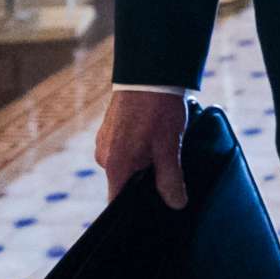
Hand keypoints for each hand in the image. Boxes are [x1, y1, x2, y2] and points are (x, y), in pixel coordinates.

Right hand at [95, 90, 189, 208]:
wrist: (149, 71)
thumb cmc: (158, 109)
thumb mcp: (170, 147)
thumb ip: (171, 179)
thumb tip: (176, 204)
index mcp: (115, 166)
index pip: (118, 202)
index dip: (135, 207)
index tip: (153, 207)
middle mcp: (104, 155)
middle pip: (125, 182)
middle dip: (146, 179)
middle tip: (169, 168)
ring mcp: (104, 140)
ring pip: (126, 163)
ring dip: (144, 160)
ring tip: (164, 143)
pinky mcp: (109, 127)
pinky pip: (124, 147)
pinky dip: (139, 145)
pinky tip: (155, 133)